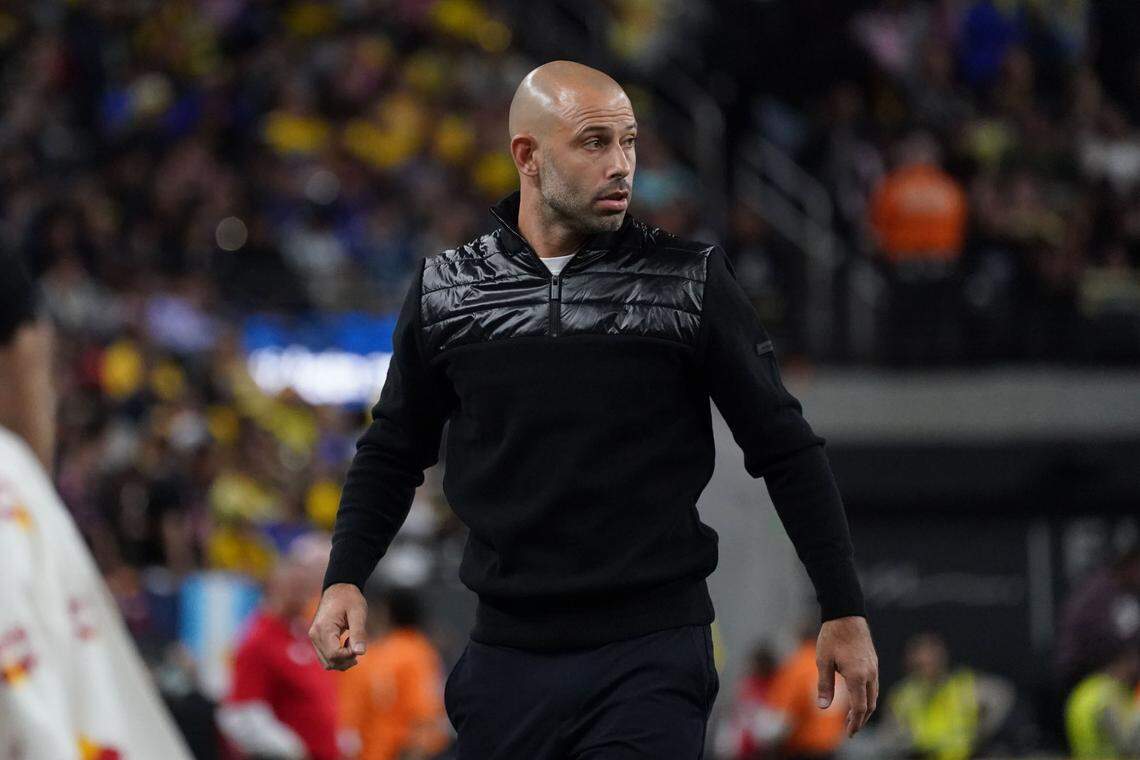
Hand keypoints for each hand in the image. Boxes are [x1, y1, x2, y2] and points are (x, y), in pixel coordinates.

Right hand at [308, 583, 367, 670]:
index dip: (349, 655)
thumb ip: (358, 633)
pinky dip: (338, 657)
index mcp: (324, 628)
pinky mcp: (317, 639)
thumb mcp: (358, 612)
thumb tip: (360, 653)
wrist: (338, 588)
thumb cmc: (349, 598)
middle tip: (358, 645)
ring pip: (327, 663)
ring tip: (353, 644)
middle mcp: (315, 635)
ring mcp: (314, 638)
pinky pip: (325, 657)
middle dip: (347, 660)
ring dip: (343, 661)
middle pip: (330, 662)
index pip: (334, 654)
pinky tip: (347, 643)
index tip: (359, 645)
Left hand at [816, 615, 878, 736]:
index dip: (855, 722)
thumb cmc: (832, 636)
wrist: (847, 614)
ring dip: (865, 709)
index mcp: (857, 675)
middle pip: (870, 705)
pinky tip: (858, 698)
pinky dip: (867, 697)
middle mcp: (870, 674)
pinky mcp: (874, 662)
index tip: (849, 733)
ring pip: (874, 695)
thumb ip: (824, 685)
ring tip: (853, 717)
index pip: (860, 707)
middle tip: (851, 730)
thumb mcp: (823, 661)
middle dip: (861, 719)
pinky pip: (874, 685)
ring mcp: (874, 668)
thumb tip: (822, 707)